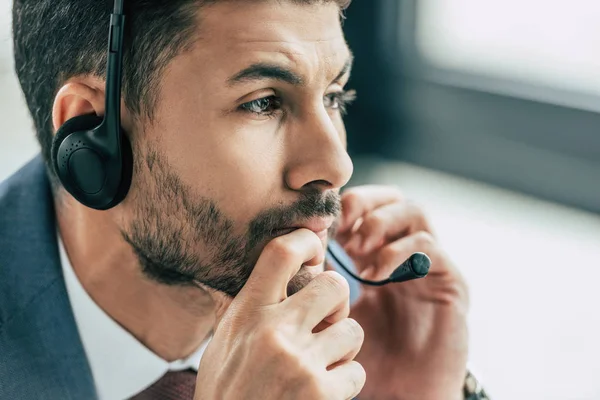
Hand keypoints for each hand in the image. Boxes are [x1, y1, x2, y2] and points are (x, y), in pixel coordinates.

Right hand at [195, 229, 365, 399]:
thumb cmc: (226, 393)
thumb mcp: (222, 344)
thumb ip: (245, 307)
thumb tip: (269, 271)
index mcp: (247, 314)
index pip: (280, 253)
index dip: (305, 240)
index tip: (313, 247)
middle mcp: (275, 332)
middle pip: (334, 286)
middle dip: (336, 301)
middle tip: (326, 317)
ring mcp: (301, 364)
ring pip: (352, 330)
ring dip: (342, 346)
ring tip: (320, 362)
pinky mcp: (323, 394)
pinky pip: (356, 371)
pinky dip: (345, 381)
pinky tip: (323, 390)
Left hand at [336, 186, 468, 399]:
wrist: (405, 394)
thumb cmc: (368, 356)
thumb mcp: (336, 313)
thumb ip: (319, 282)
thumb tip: (289, 254)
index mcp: (378, 255)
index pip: (366, 207)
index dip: (343, 206)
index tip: (319, 223)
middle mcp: (406, 253)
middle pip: (392, 198)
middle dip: (363, 203)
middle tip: (340, 225)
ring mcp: (429, 265)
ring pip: (413, 212)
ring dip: (379, 223)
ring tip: (357, 250)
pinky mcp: (450, 281)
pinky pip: (428, 247)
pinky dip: (397, 252)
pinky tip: (375, 275)